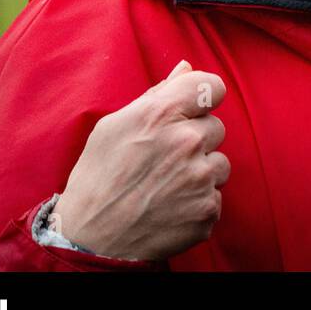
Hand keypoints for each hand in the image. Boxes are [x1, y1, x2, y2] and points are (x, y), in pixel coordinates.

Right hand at [52, 60, 229, 260]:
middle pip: (216, 127)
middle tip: (163, 159)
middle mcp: (186, 142)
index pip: (212, 87)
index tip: (192, 110)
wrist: (90, 241)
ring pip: (219, 163)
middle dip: (195, 140)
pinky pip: (215, 195)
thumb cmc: (98, 178)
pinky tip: (170, 207)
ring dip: (200, 171)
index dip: (203, 98)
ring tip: (165, 185)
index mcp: (161, 114)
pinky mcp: (208, 210)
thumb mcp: (114, 127)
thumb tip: (186, 68)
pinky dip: (198, 202)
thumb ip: (156, 95)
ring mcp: (200, 178)